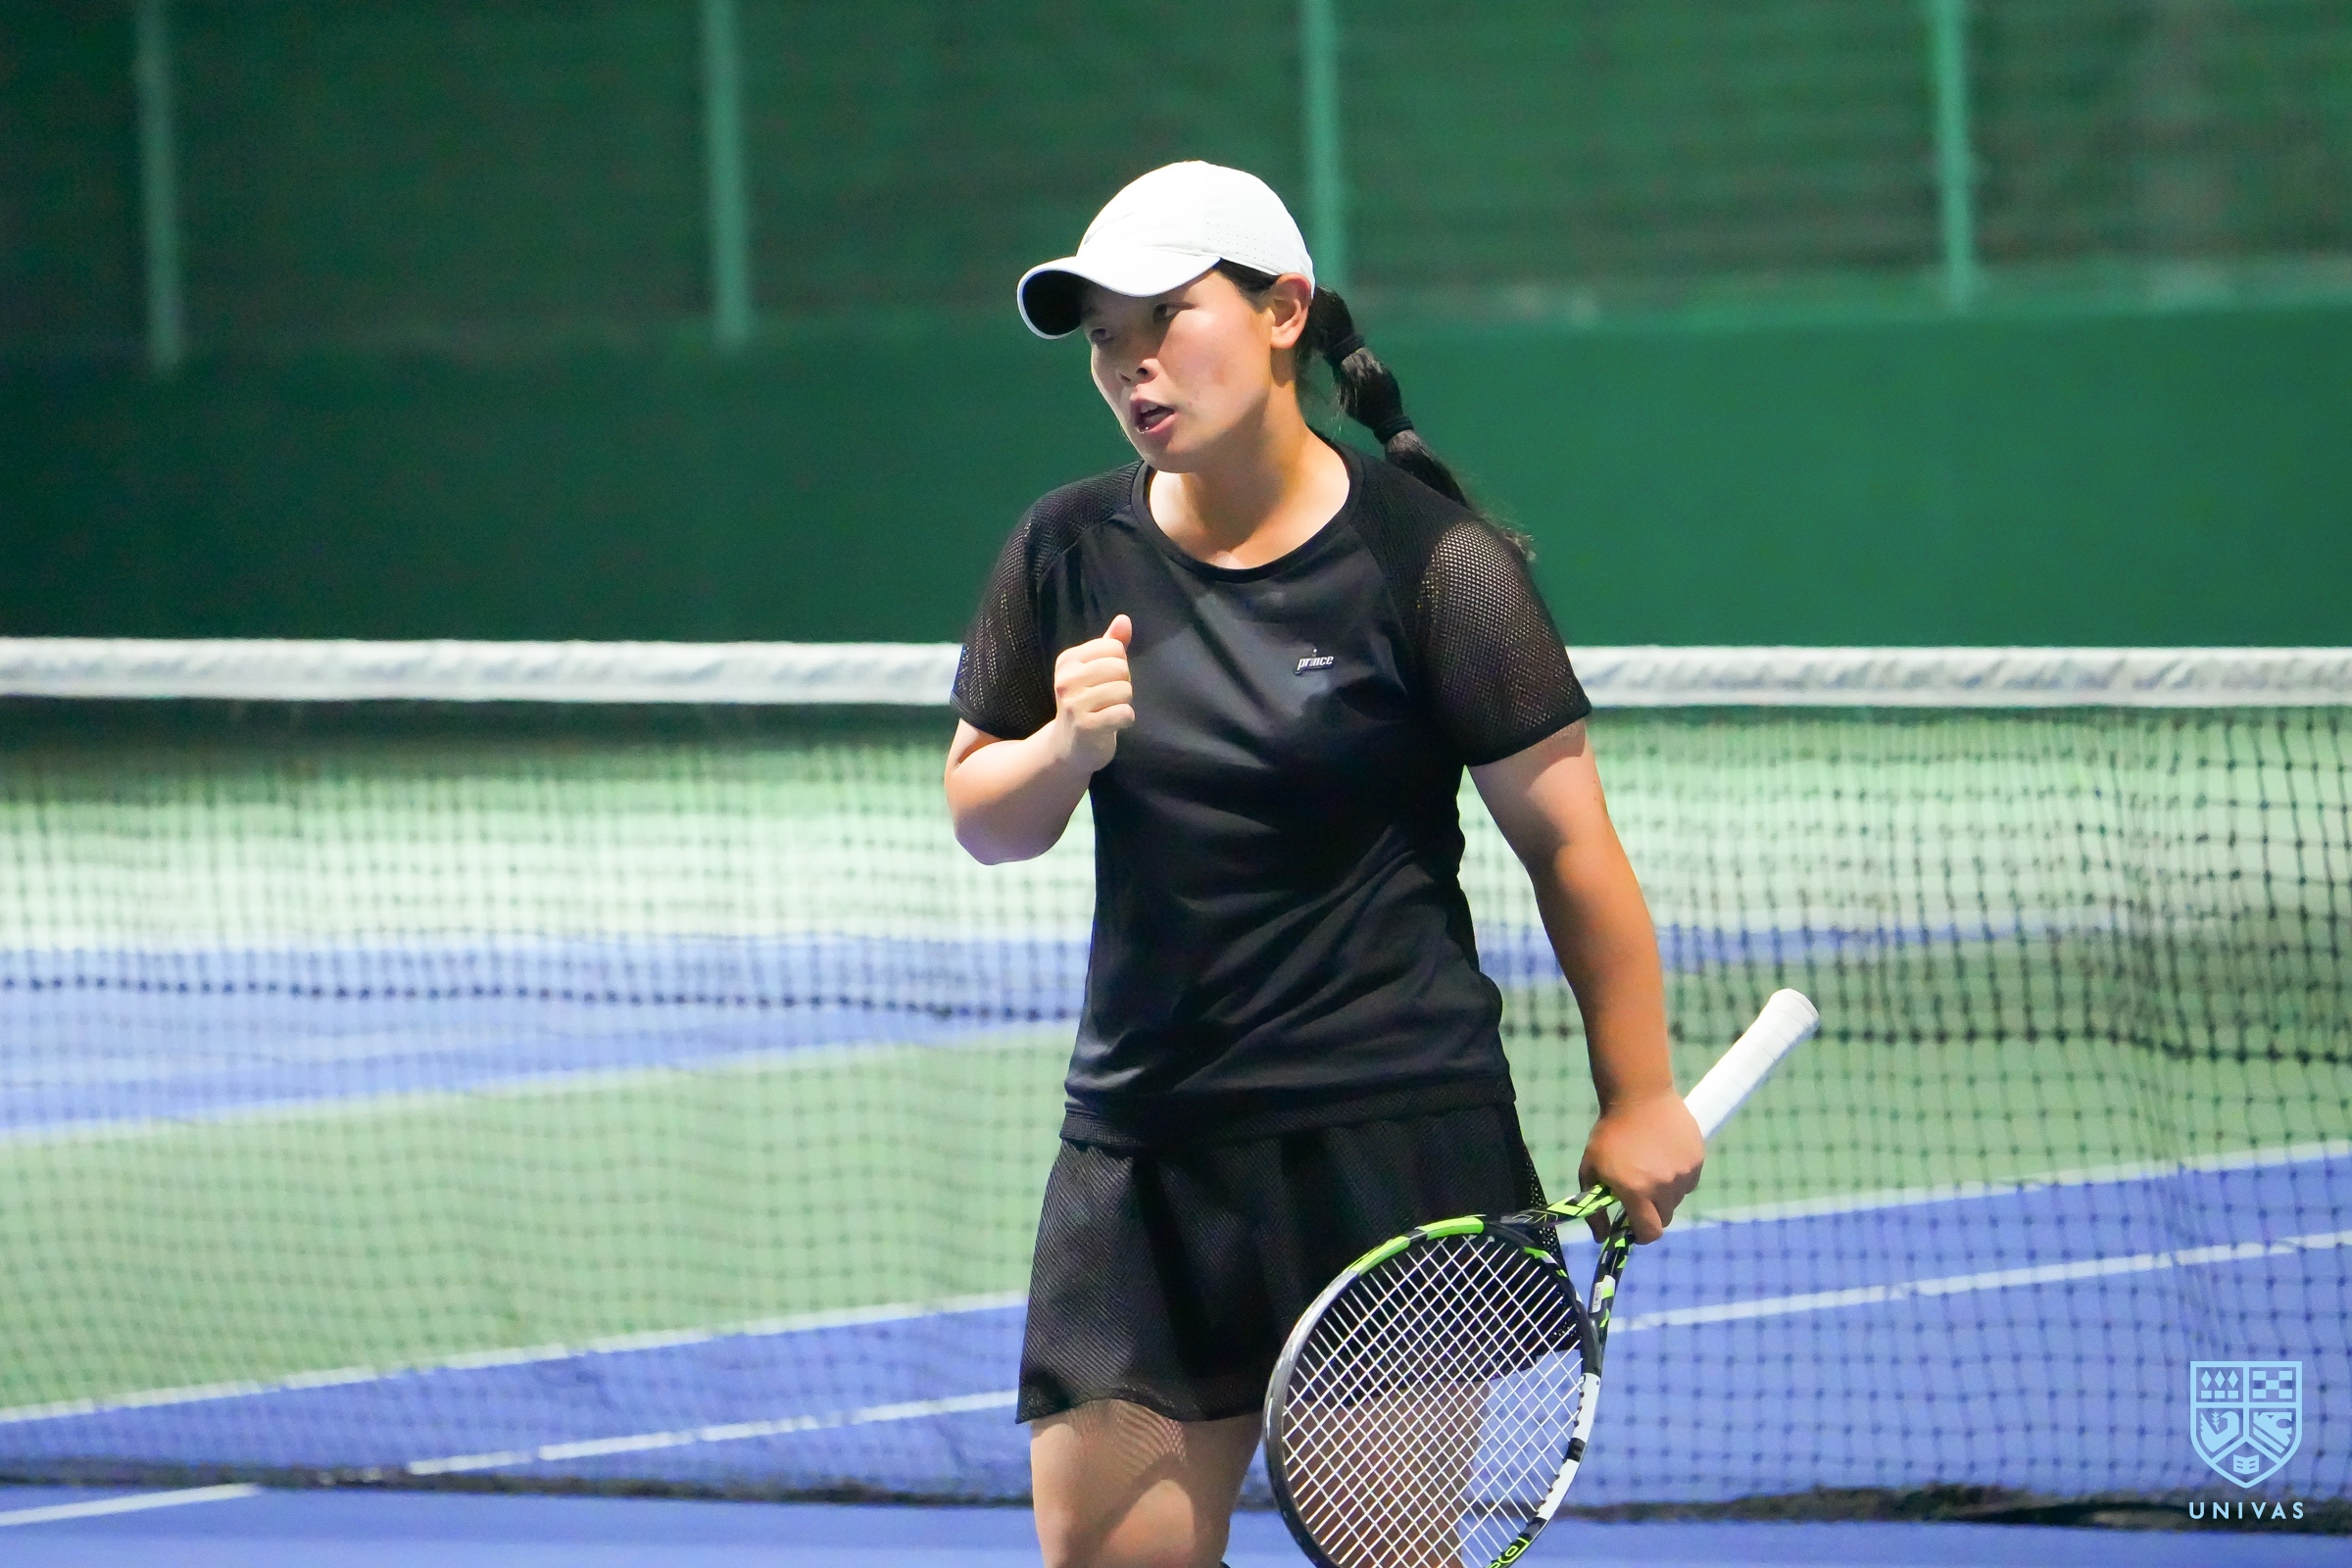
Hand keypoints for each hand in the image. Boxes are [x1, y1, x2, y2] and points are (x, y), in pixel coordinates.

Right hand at [1051, 614, 1134, 772]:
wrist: (1068, 747)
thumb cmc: (1087, 703)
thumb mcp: (1094, 670)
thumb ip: (1110, 643)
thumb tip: (1124, 619)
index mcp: (1068, 661)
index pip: (1114, 648)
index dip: (1119, 665)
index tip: (1104, 681)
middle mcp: (1066, 680)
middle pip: (1120, 667)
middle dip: (1123, 684)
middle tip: (1108, 698)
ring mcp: (1074, 704)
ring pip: (1125, 690)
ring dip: (1124, 703)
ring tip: (1108, 711)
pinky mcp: (1085, 727)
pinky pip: (1124, 713)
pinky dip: (1126, 720)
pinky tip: (1112, 724)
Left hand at [1577, 1092, 1703, 1243]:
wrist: (1638, 1095)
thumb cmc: (1609, 1134)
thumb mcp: (1591, 1169)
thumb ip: (1594, 1208)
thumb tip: (1602, 1238)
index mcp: (1636, 1191)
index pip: (1649, 1232)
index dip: (1640, 1235)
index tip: (1632, 1227)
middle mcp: (1663, 1186)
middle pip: (1664, 1218)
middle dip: (1650, 1213)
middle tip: (1639, 1196)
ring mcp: (1683, 1173)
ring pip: (1677, 1199)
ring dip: (1664, 1194)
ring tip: (1651, 1169)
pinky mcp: (1697, 1160)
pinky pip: (1688, 1181)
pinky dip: (1678, 1178)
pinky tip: (1665, 1158)